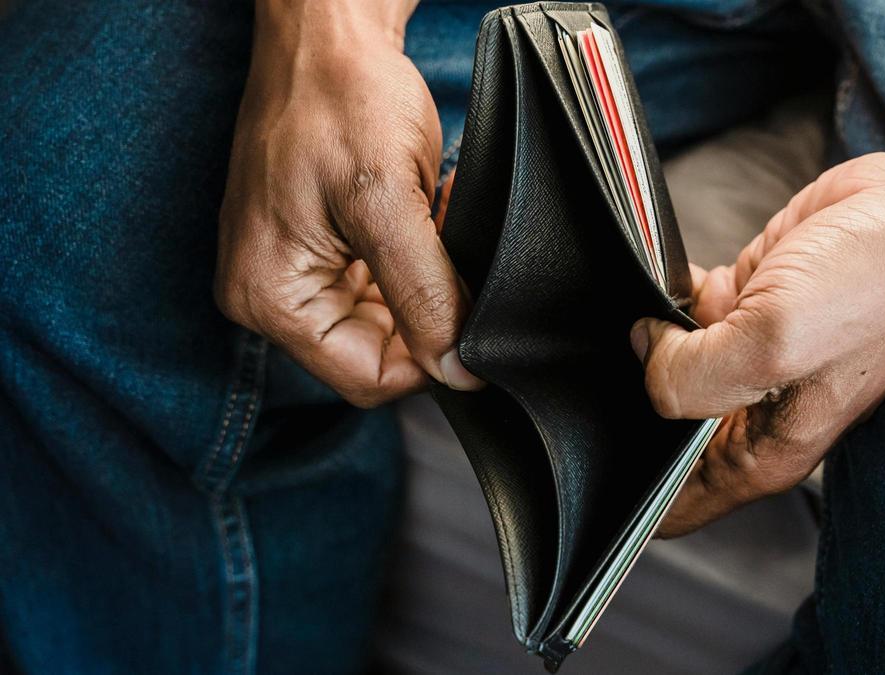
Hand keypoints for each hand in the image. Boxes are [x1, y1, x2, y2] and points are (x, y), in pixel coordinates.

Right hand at [215, 1, 482, 406]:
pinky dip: (416, 258)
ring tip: (434, 222)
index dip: (428, 357)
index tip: (468, 314)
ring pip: (386, 320)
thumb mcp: (388, 202)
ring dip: (425, 281)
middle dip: (426, 309)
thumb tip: (456, 369)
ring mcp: (295, 270)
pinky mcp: (318, 248)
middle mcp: (271, 294)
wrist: (328, 34)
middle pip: (376, 352)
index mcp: (269, 297)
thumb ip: (424, 295)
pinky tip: (425, 217)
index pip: (367, 377)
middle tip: (448, 251)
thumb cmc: (340, 97)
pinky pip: (380, 284)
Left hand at [634, 153, 884, 536]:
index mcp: (763, 451)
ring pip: (666, 367)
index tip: (598, 450)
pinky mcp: (746, 304)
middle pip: (662, 432)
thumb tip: (644, 353)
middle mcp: (754, 412)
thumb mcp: (772, 344)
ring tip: (637, 313)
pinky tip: (664, 280)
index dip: (632, 487)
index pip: (676, 505)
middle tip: (611, 366)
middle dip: (631, 403)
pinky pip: (681, 314)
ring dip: (647, 342)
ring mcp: (749, 357)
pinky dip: (665, 297)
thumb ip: (691, 373)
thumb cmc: (873, 286)